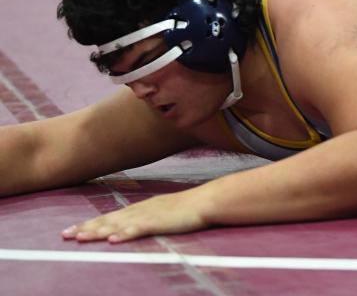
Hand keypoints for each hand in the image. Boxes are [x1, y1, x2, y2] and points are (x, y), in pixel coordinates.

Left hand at [61, 191, 206, 243]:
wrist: (207, 201)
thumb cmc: (188, 208)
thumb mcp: (164, 211)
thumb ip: (148, 217)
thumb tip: (134, 225)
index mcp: (141, 208)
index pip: (111, 216)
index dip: (92, 223)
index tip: (74, 229)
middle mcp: (140, 210)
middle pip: (109, 220)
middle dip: (87, 227)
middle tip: (66, 235)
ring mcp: (149, 215)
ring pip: (119, 224)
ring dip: (99, 231)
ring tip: (81, 238)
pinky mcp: (160, 222)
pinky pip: (140, 228)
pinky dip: (126, 233)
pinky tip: (114, 239)